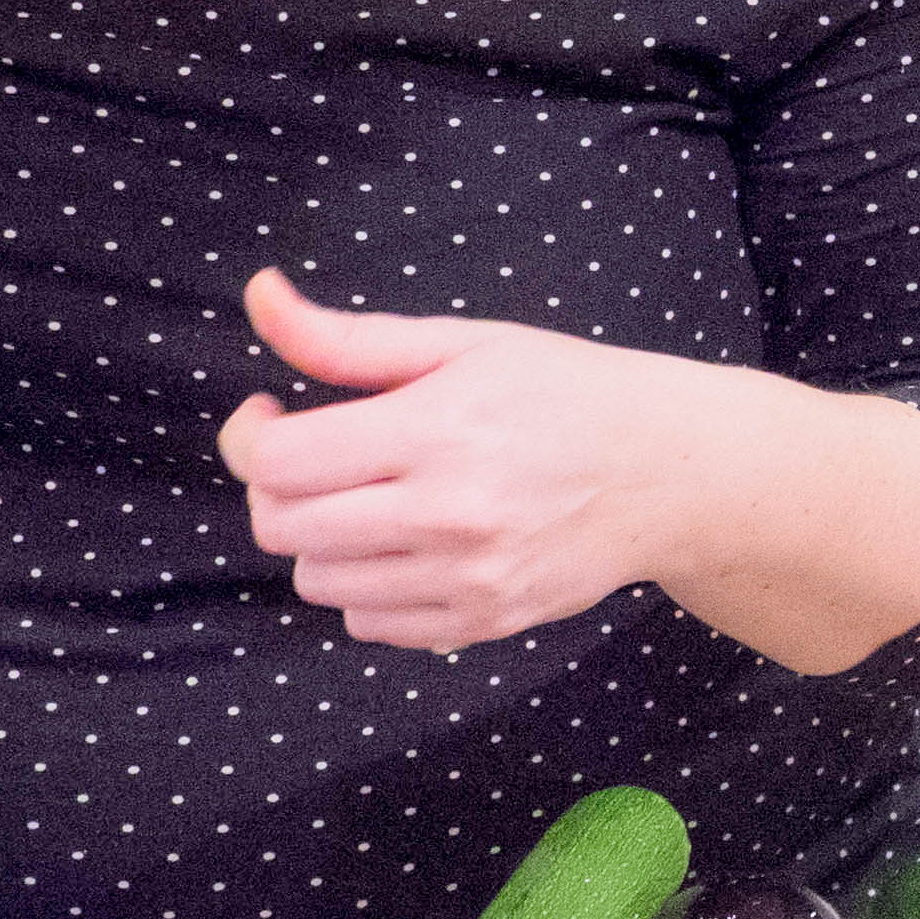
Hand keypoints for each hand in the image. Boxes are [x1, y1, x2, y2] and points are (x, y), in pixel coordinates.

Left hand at [216, 268, 695, 652]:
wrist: (671, 471)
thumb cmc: (566, 393)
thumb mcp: (464, 344)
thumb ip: (348, 336)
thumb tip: (259, 295)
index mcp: (438, 429)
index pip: (277, 462)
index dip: (249, 436)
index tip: (271, 414)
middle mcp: (450, 511)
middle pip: (282, 527)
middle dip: (278, 487)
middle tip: (316, 456)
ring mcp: (468, 576)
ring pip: (317, 580)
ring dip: (322, 538)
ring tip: (368, 499)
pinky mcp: (484, 621)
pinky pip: (368, 623)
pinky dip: (367, 587)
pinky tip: (406, 543)